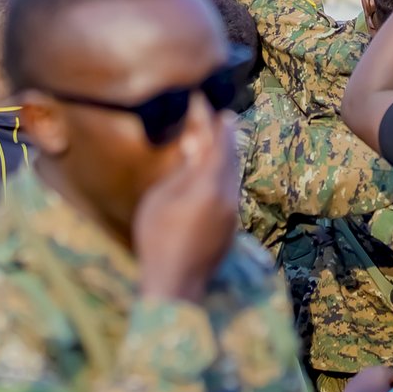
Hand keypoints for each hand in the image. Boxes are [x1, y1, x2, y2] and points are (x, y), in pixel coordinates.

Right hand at [135, 101, 239, 303]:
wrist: (175, 283)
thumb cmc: (158, 238)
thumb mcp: (160, 198)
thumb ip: (180, 171)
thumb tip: (194, 148)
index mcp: (209, 185)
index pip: (221, 145)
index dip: (220, 125)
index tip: (219, 108)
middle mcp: (228, 196)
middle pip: (232, 158)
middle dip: (227, 138)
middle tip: (220, 120)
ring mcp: (233, 214)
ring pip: (234, 176)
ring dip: (227, 158)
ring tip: (216, 144)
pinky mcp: (232, 227)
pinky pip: (232, 193)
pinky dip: (225, 177)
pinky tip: (214, 177)